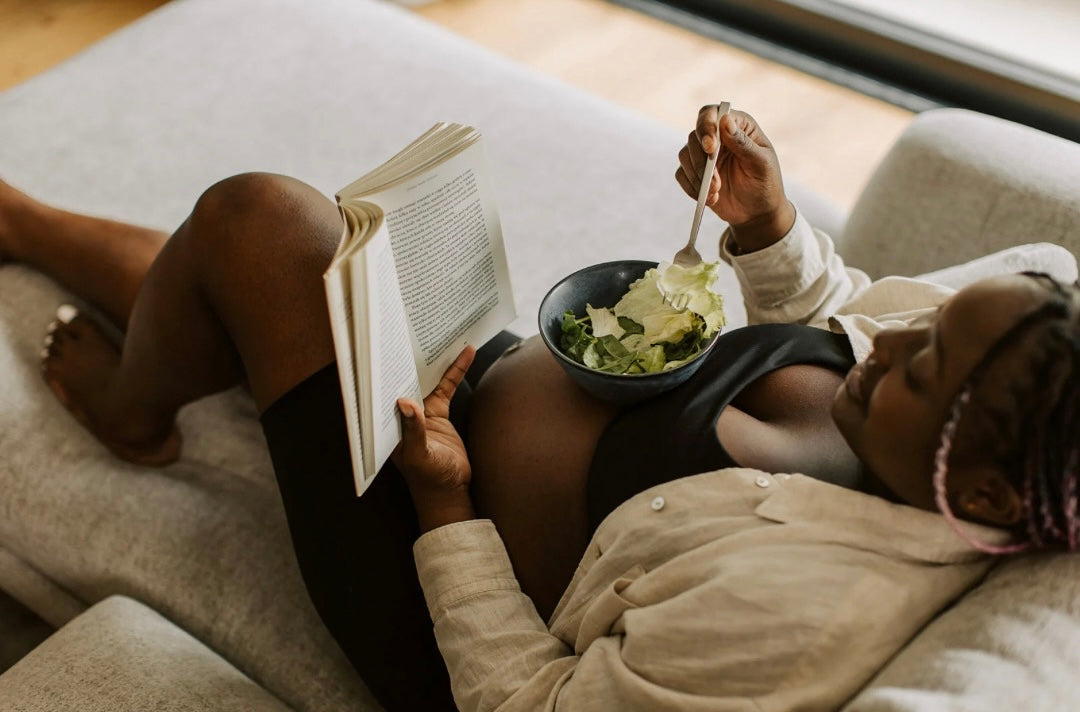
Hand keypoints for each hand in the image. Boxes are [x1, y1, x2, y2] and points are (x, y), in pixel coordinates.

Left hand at [393, 346, 477, 532]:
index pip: (384, 388)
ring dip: (434, 358)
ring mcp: (420, 411)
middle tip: (415, 327)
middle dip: (408, 355)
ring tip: (443, 331)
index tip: (391, 343)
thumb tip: (405, 402)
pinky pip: (447, 385)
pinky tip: (467, 352)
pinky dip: (456, 369)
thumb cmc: (429, 480)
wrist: (450, 491)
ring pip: (426, 377)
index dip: (386, 366)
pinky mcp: (438, 412)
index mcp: (389, 422)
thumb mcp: (420, 457)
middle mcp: (400, 412)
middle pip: (403, 377)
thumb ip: (414, 431)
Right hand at [675, 106, 794, 252]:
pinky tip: (710, 198)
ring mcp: (704, 154)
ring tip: (715, 193)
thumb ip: (743, 143)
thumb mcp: (761, 163)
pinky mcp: (695, 173)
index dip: (706, 127)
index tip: (710, 148)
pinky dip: (692, 188)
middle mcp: (718, 136)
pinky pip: (681, 175)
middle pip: (694, 136)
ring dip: (697, 176)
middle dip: (702, 161)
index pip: (712, 114)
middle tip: (716, 183)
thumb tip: (725, 121)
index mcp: (737, 126)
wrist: (757, 212)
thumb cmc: (765, 184)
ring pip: (685, 155)